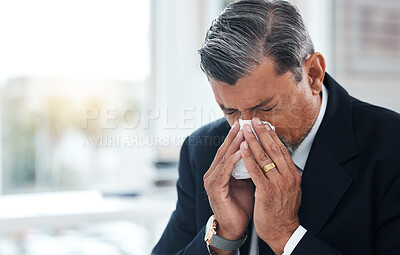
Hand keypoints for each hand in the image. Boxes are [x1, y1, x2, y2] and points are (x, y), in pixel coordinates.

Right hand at [204, 121, 254, 242]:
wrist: (234, 227)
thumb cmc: (241, 205)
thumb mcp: (246, 182)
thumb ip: (248, 167)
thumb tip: (260, 152)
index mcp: (219, 171)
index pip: (228, 149)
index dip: (236, 136)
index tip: (246, 124)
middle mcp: (212, 173)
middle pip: (224, 150)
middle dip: (234, 135)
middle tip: (243, 122)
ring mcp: (212, 181)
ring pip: (224, 158)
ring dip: (234, 144)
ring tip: (244, 132)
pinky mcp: (215, 189)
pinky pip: (225, 171)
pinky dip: (233, 160)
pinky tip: (242, 151)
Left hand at [240, 117, 301, 254]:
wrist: (283, 231)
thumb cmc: (283, 211)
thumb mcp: (290, 189)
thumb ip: (284, 174)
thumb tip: (277, 159)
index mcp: (294, 174)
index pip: (281, 149)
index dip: (271, 135)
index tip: (263, 124)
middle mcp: (288, 176)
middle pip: (273, 149)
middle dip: (262, 132)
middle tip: (253, 120)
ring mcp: (278, 183)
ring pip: (264, 157)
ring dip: (252, 141)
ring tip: (244, 129)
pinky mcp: (267, 191)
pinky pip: (256, 171)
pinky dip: (248, 158)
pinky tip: (241, 148)